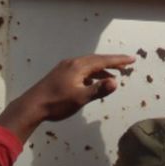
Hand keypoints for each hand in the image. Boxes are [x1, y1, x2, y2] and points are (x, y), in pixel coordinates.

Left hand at [0, 53, 136, 142]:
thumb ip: (98, 90)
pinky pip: (81, 70)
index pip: (103, 60)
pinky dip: (92, 74)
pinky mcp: (60, 74)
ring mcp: (65, 68)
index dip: (119, 60)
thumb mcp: (80, 98)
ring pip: (88, 65)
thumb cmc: (56, 103)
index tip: (132, 59)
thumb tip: (116, 82)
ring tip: (113, 76)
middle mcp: (72, 63)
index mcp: (78, 66)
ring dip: (102, 69)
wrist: (32, 106)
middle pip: (96, 60)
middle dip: (112, 62)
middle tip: (127, 64)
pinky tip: (93, 82)